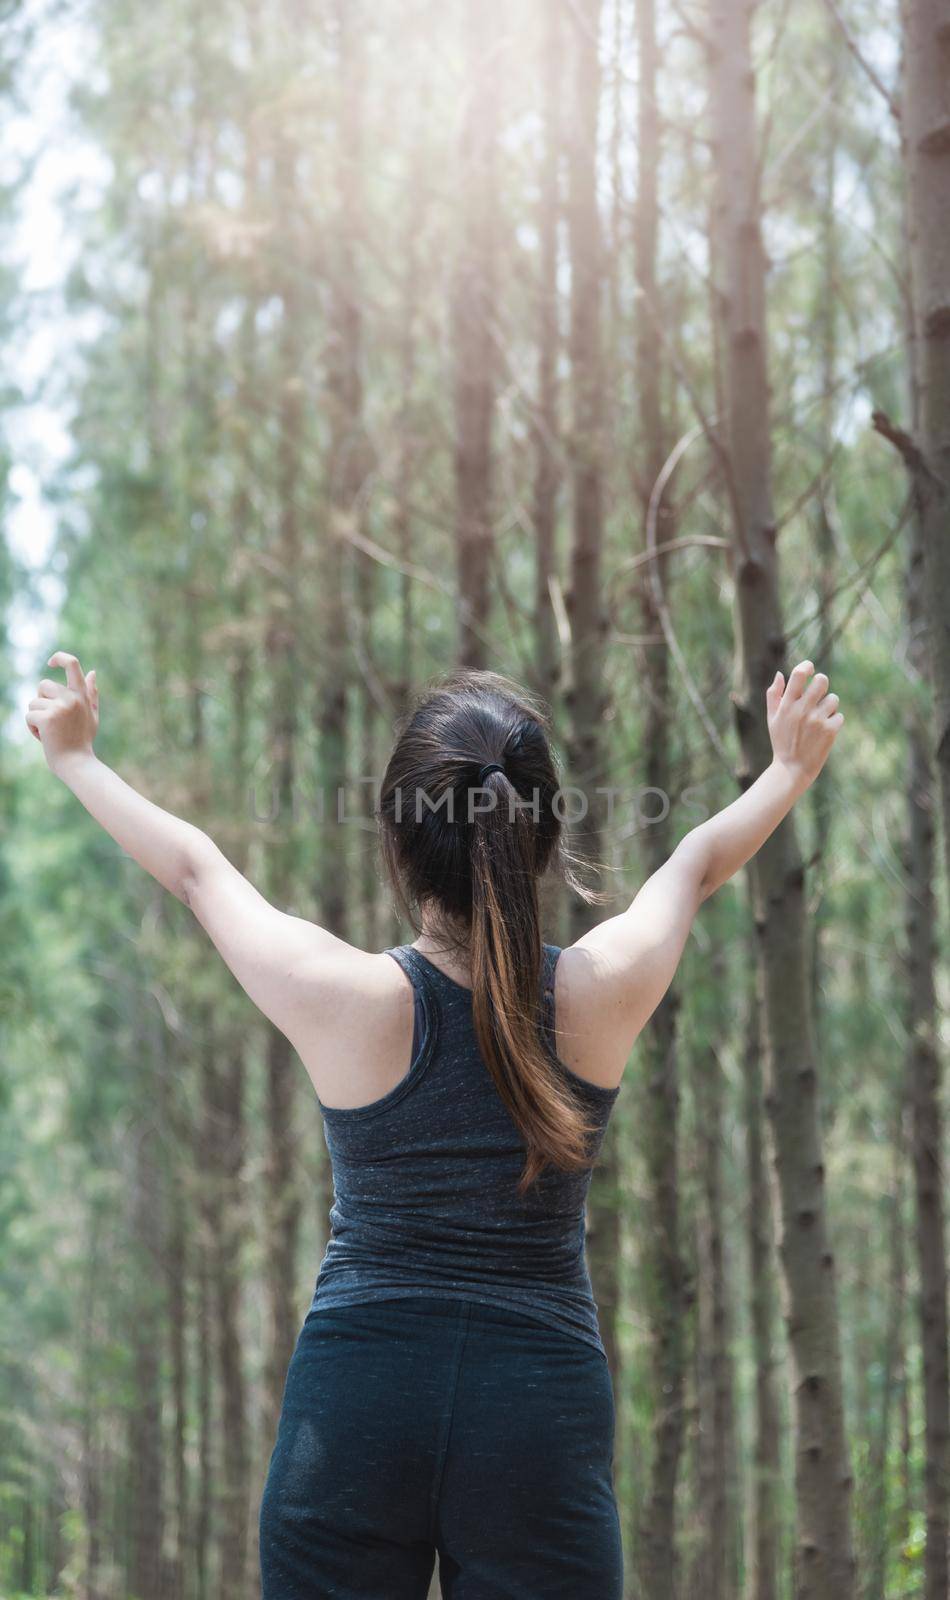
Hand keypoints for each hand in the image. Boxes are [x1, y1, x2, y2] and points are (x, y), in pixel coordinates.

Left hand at [25, 651, 99, 774]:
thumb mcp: (91, 715)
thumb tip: (93, 672)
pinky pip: (29, 716)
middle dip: (42, 702)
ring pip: (33, 703)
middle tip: (53, 722)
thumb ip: (91, 694)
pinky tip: (44, 738)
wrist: (77, 764)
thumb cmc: (82, 741)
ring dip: (36, 718)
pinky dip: (32, 728)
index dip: (59, 658)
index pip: (72, 664)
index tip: (51, 662)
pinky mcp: (47, 718)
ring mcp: (60, 707)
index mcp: (82, 695)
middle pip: (43, 686)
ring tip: (50, 732)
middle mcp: (72, 697)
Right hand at [766, 660, 843, 786]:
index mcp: (786, 705)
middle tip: (819, 694)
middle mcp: (801, 710)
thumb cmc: (781, 742)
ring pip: (833, 699)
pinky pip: (839, 716)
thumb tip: (781, 674)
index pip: (799, 674)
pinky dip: (834, 722)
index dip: (807, 666)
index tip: (810, 669)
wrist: (792, 770)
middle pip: (822, 680)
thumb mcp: (772, 719)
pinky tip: (824, 732)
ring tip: (820, 718)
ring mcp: (817, 720)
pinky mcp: (830, 731)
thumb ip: (774, 695)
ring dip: (829, 706)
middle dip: (822, 684)